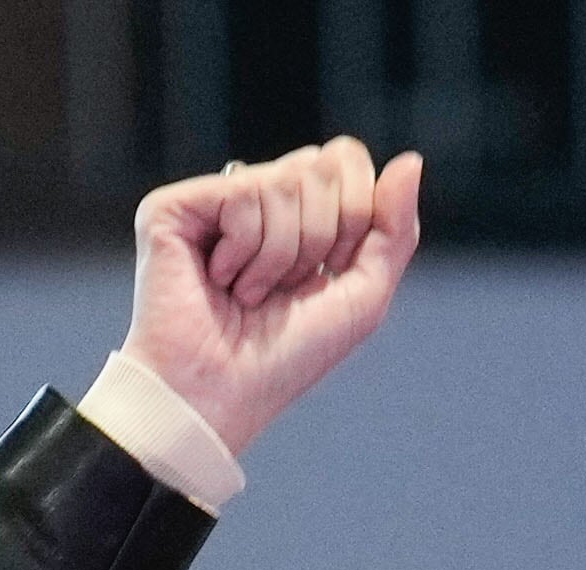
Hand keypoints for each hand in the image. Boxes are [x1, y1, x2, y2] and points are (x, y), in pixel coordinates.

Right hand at [119, 137, 421, 464]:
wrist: (224, 394)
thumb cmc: (288, 356)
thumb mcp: (363, 295)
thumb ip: (393, 230)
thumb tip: (411, 160)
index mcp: (299, 210)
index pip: (347, 162)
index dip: (354, 219)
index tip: (326, 275)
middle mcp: (255, 195)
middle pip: (323, 166)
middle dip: (320, 238)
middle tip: (284, 288)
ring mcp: (212, 198)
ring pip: (286, 180)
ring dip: (282, 256)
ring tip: (248, 293)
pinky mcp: (173, 207)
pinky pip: (244, 193)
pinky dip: (246, 250)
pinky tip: (219, 280)